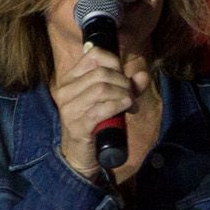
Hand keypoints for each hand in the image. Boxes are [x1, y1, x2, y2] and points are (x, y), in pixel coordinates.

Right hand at [50, 44, 150, 177]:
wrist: (80, 155)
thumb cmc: (95, 124)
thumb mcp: (109, 100)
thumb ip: (127, 87)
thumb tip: (143, 74)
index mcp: (70, 79)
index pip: (93, 54)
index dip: (114, 62)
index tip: (124, 77)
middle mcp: (65, 90)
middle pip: (101, 73)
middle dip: (123, 82)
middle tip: (132, 96)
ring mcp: (69, 108)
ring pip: (101, 89)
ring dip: (123, 94)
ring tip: (130, 104)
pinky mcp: (77, 125)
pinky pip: (101, 109)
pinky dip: (118, 105)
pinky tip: (126, 108)